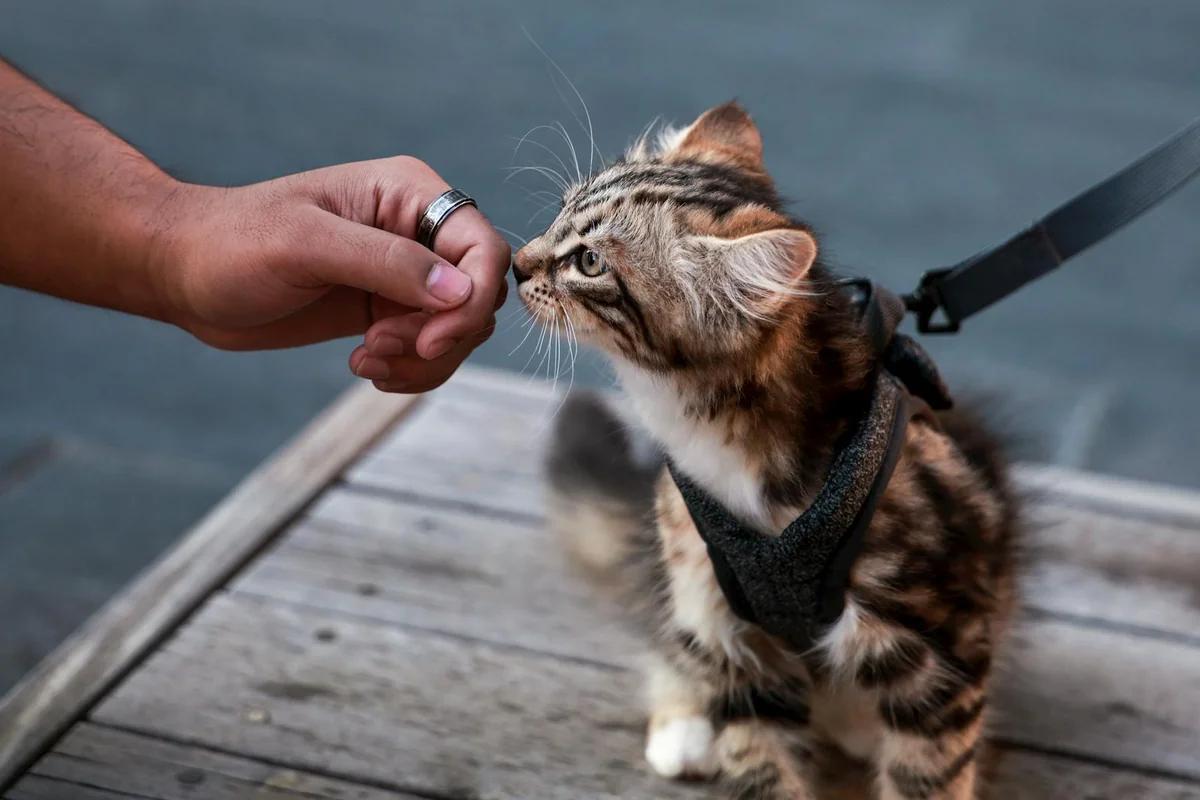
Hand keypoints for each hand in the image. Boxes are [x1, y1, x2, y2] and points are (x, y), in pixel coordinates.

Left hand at [159, 156, 510, 392]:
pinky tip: (364, 367)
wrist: (182, 274)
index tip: (428, 340)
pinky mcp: (386, 310)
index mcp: (407, 193)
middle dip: (441, 335)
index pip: (483, 247)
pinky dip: (411, 370)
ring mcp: (403, 273)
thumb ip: (387, 263)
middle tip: (378, 347)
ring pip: (460, 329)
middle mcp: (415, 231)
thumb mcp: (306, 246)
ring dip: (423, 359)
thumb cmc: (232, 243)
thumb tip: (462, 291)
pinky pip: (431, 349)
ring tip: (365, 360)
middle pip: (479, 295)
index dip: (470, 300)